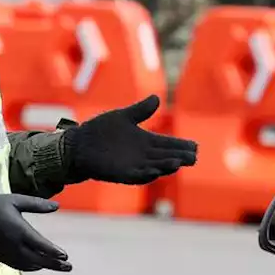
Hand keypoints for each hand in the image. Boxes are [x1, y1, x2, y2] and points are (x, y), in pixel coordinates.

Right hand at [0, 195, 70, 271]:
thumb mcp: (16, 200)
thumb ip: (37, 204)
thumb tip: (57, 205)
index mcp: (20, 231)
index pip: (41, 245)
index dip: (54, 252)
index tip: (66, 256)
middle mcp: (16, 246)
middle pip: (39, 259)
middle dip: (55, 264)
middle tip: (69, 266)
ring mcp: (9, 254)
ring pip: (31, 265)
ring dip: (45, 266)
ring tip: (60, 266)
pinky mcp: (3, 257)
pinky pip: (21, 266)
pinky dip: (32, 267)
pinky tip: (39, 266)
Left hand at [64, 95, 197, 184]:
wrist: (79, 144)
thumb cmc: (100, 130)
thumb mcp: (123, 117)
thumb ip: (140, 110)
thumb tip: (157, 98)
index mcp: (145, 141)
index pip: (168, 144)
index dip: (181, 145)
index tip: (195, 146)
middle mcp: (143, 155)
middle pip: (166, 157)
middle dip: (180, 157)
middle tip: (193, 156)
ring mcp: (133, 165)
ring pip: (155, 167)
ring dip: (166, 166)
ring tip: (178, 163)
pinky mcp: (121, 173)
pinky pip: (137, 176)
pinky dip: (147, 174)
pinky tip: (156, 171)